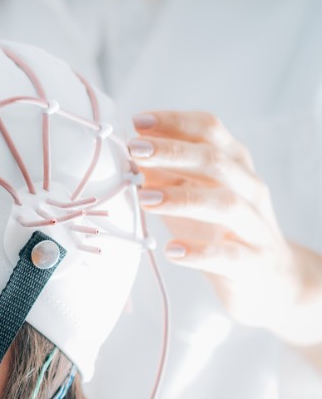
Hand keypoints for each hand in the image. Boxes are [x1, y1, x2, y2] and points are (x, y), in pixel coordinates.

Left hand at [129, 110, 319, 346]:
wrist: (270, 277)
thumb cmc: (218, 228)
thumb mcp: (192, 192)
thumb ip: (166, 170)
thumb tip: (128, 146)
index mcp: (234, 164)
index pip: (210, 130)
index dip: (174, 122)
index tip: (137, 122)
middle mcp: (249, 188)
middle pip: (215, 161)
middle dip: (172, 152)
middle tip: (134, 151)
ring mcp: (254, 225)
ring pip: (225, 204)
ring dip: (182, 198)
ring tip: (146, 198)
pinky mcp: (252, 262)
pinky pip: (228, 255)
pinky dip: (199, 252)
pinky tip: (172, 250)